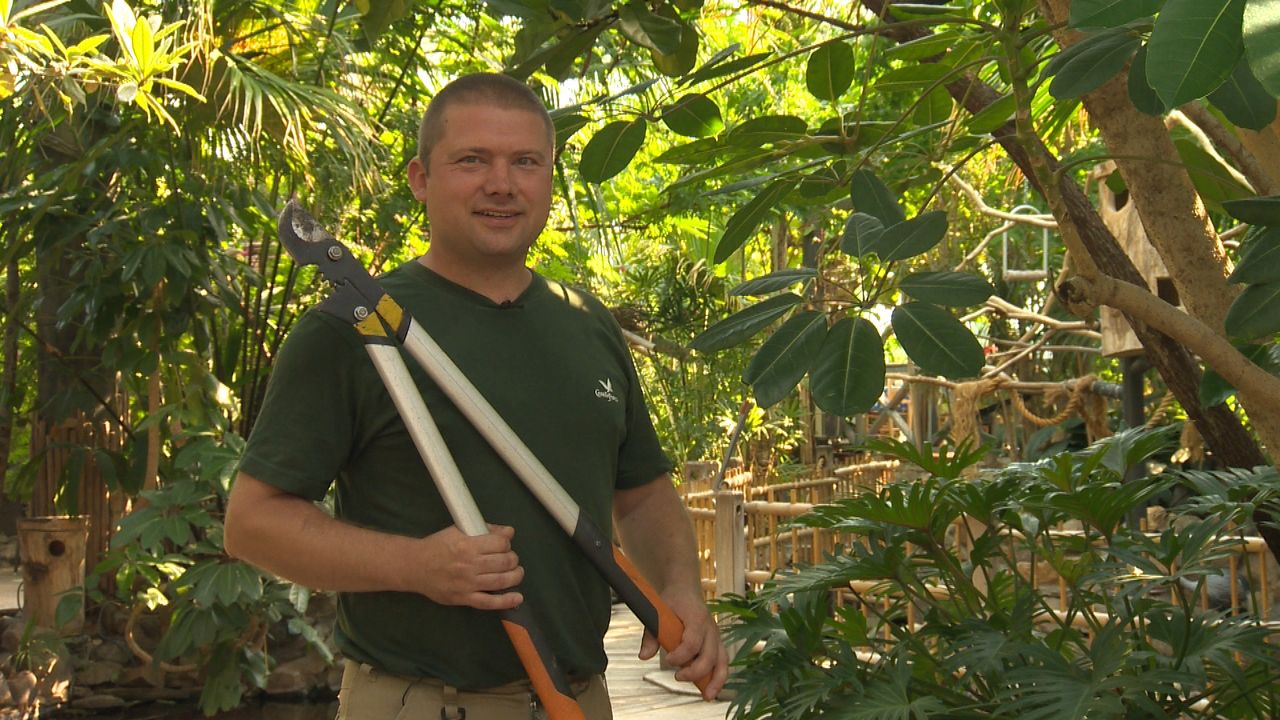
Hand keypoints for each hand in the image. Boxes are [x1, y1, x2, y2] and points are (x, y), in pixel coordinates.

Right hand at [406, 524, 524, 609]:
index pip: (500, 543)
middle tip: (510, 559)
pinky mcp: (464, 598)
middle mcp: (469, 565)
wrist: (415, 566)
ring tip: (516, 573)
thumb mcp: (458, 531)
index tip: (504, 545)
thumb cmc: (437, 546)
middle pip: (504, 562)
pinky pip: (489, 602)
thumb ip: (484, 530)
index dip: (507, 543)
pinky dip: (506, 601)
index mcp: (468, 545)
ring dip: (515, 576)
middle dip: (513, 559)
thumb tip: (509, 532)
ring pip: (501, 581)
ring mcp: (467, 584)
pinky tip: (517, 598)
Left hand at [638, 592, 727, 700]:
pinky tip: (711, 689)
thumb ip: (651, 636)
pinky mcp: (717, 643)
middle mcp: (710, 628)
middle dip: (695, 671)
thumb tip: (643, 656)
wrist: (685, 589)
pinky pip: (723, 662)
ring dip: (716, 680)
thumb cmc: (672, 602)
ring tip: (707, 696)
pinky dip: (719, 677)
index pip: (693, 642)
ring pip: (722, 661)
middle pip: (710, 655)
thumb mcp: (656, 613)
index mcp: (696, 618)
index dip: (681, 655)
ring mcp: (716, 636)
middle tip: (678, 677)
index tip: (668, 660)